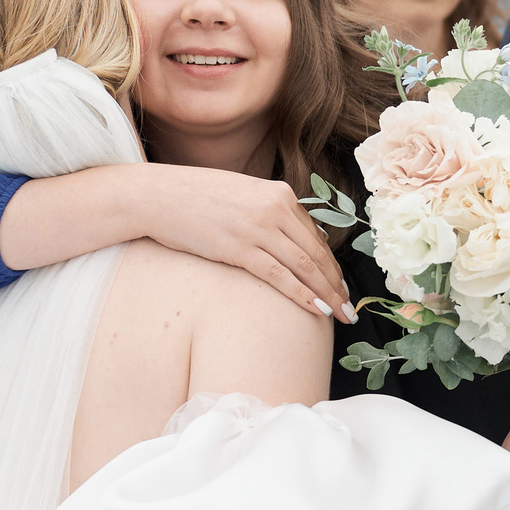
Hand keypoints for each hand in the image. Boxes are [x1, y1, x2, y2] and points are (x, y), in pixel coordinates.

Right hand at [143, 165, 353, 322]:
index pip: (316, 237)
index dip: (332, 266)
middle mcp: (275, 209)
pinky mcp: (239, 248)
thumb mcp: (245, 195)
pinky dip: (302, 294)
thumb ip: (271, 213)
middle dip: (336, 285)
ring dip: (326, 294)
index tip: (341, 287)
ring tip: (340, 314)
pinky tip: (316, 309)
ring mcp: (258, 229)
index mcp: (280, 194)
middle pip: (316, 254)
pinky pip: (280, 276)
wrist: (159, 196)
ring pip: (304, 267)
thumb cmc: (198, 198)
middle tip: (350, 308)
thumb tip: (294, 240)